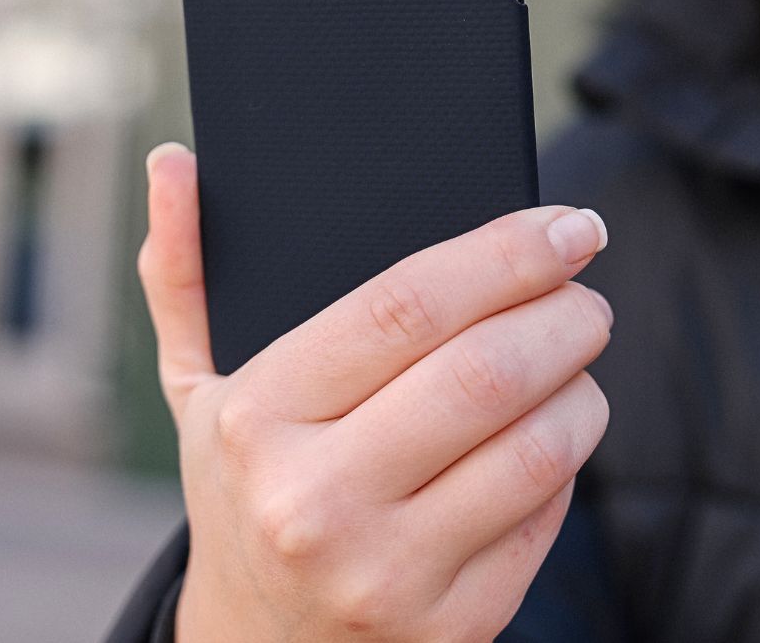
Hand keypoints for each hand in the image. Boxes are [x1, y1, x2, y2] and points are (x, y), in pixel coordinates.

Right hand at [138, 142, 611, 642]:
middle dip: (563, 313)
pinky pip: (544, 519)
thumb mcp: (195, 388)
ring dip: (581, 385)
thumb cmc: (237, 489)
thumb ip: (182, 272)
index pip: (405, 305)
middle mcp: (315, 501)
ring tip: (579, 354)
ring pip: (534, 448)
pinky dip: (568, 460)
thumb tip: (173, 162)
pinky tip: (555, 430)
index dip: (502, 254)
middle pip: (483, 372)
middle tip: (587, 289)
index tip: (565, 225)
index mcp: (256, 417)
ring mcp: (385, 574)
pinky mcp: (448, 630)